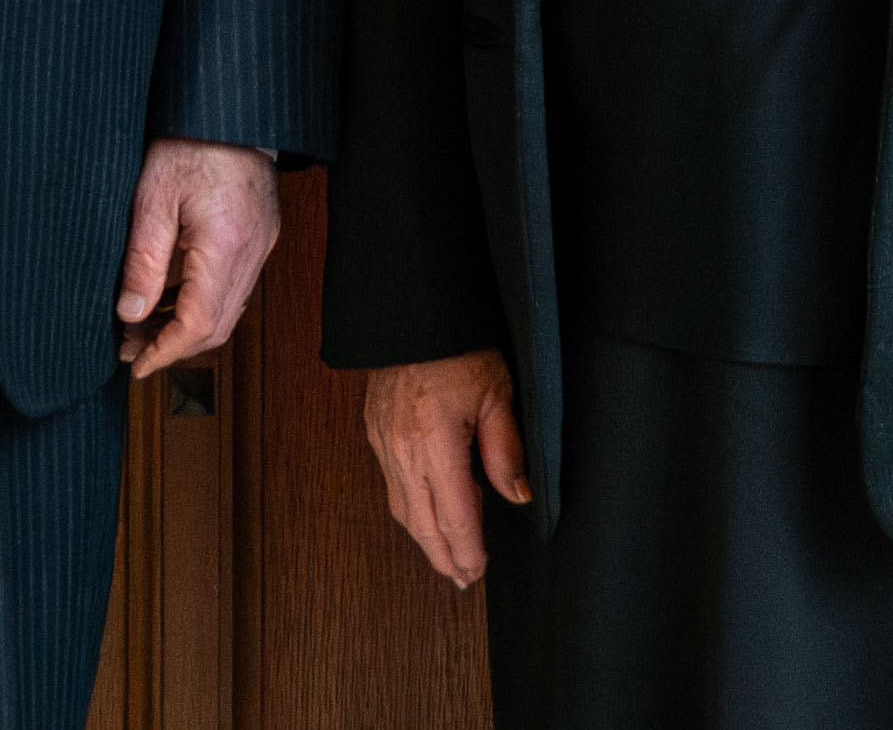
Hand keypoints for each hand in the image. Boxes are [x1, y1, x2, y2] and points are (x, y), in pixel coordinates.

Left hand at [116, 138, 283, 377]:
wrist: (229, 107)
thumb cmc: (189, 140)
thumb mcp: (151, 198)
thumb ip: (143, 260)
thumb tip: (129, 313)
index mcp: (226, 242)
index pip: (200, 323)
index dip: (166, 352)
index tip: (137, 365)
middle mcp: (253, 248)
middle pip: (220, 325)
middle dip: (174, 346)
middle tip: (131, 349)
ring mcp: (262, 241)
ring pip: (229, 308)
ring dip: (188, 326)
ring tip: (143, 327)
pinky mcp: (261, 233)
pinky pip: (235, 284)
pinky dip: (204, 302)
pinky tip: (171, 298)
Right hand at [360, 348, 530, 589]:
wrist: (413, 312)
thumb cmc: (460, 345)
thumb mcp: (498, 392)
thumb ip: (506, 449)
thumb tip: (517, 495)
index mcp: (436, 441)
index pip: (455, 514)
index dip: (468, 549)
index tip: (478, 570)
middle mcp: (403, 449)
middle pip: (422, 523)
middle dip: (444, 556)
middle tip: (462, 579)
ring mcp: (384, 442)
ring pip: (402, 509)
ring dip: (424, 539)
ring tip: (447, 558)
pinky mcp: (374, 433)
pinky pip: (391, 485)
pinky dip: (410, 510)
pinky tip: (426, 516)